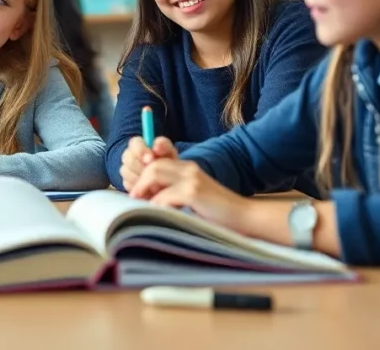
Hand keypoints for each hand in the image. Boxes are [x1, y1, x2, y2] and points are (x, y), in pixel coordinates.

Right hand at [120, 136, 177, 191]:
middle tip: (154, 174)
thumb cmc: (167, 163)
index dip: (141, 150)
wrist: (167, 181)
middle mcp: (129, 156)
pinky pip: (127, 184)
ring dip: (140, 178)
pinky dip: (138, 188)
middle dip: (141, 166)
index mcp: (139, 144)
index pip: (134, 143)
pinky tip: (149, 189)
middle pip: (128, 159)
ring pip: (126, 172)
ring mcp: (126, 170)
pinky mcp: (126, 183)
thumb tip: (155, 146)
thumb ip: (163, 145)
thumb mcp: (169, 152)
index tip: (151, 158)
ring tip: (155, 183)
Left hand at [130, 159, 248, 230]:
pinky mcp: (194, 192)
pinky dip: (157, 206)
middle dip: (139, 182)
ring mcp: (192, 178)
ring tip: (141, 206)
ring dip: (144, 191)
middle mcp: (189, 168)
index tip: (137, 193)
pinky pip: (164, 195)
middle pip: (152, 165)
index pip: (156, 162)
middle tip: (134, 198)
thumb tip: (146, 199)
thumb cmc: (218, 213)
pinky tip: (158, 216)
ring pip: (154, 173)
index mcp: (187, 168)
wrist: (245, 217)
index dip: (143, 176)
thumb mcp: (192, 197)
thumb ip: (173, 192)